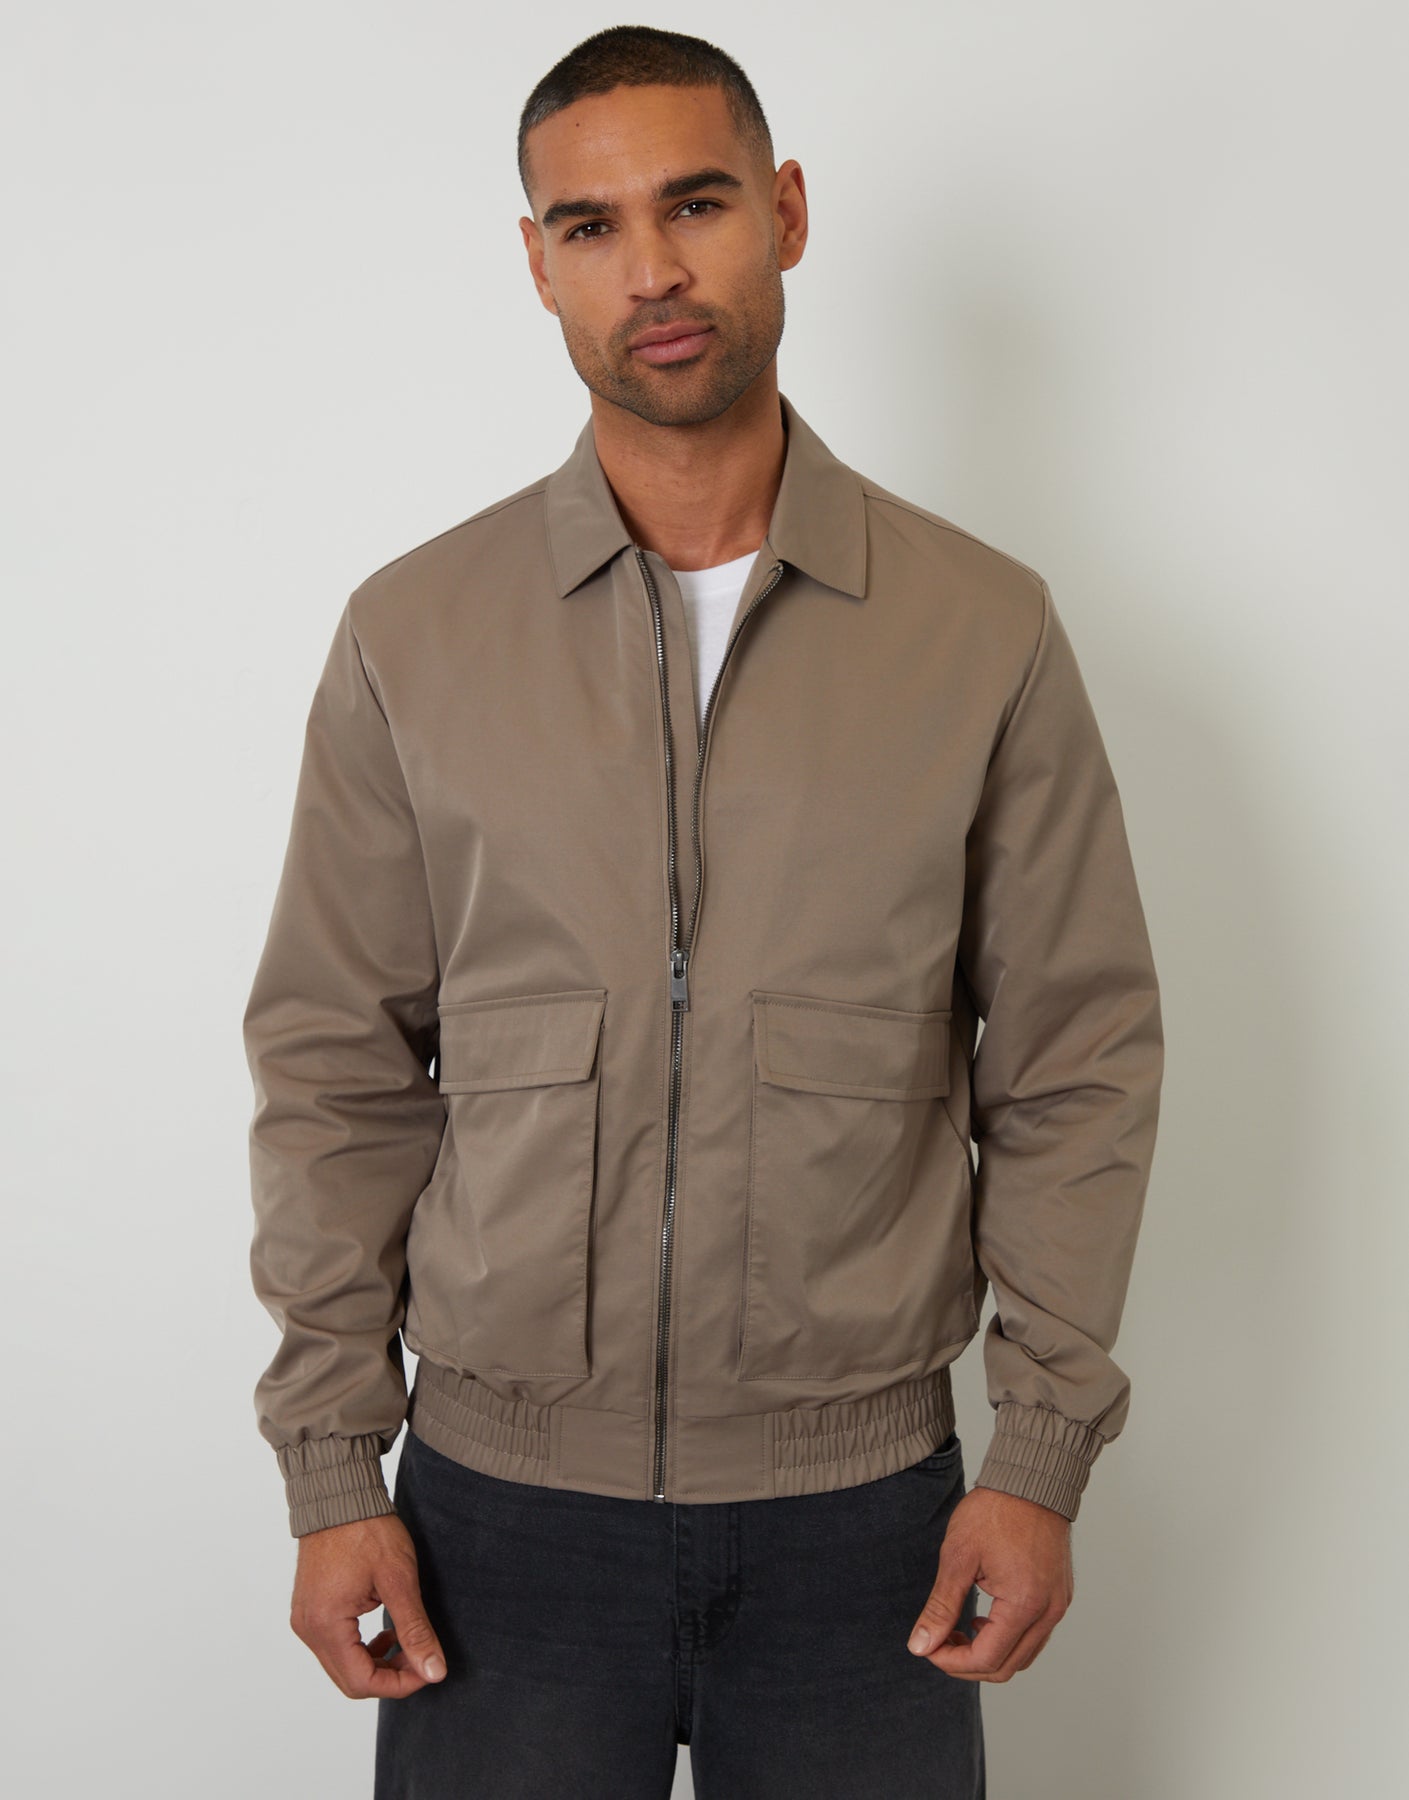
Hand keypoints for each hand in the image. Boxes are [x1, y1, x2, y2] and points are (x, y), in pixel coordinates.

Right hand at [289, 1511, 448, 1698]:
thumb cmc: (367, 1529)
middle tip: (420, 1656)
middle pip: (350, 1680)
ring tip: (405, 1640)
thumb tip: (434, 1672)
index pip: (362, 1682)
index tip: (427, 1669)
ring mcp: (305, 1620)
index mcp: (326, 1625)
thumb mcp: (399, 1579)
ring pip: (342, 1665)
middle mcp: (308, 1629)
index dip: (400, 1684)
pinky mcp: (310, 1610)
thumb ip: (415, 1630)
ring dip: (376, 1662)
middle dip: (389, 1676)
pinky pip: (334, 1646)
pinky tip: (384, 1629)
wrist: (339, 1494)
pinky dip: (361, 1647)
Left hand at [906, 1485, 1073, 1680]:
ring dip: (989, 1654)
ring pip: (1023, 1655)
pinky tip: (984, 1618)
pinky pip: (1035, 1635)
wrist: (1031, 1478)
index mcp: (1024, 1604)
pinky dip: (1008, 1638)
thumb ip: (940, 1606)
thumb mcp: (958, 1556)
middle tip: (939, 1643)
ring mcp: (1058, 1605)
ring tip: (959, 1631)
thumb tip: (921, 1645)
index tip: (928, 1648)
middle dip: (968, 1664)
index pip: (987, 1659)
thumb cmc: (995, 1510)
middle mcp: (1048, 1612)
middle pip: (1007, 1667)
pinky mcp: (1059, 1595)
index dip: (952, 1662)